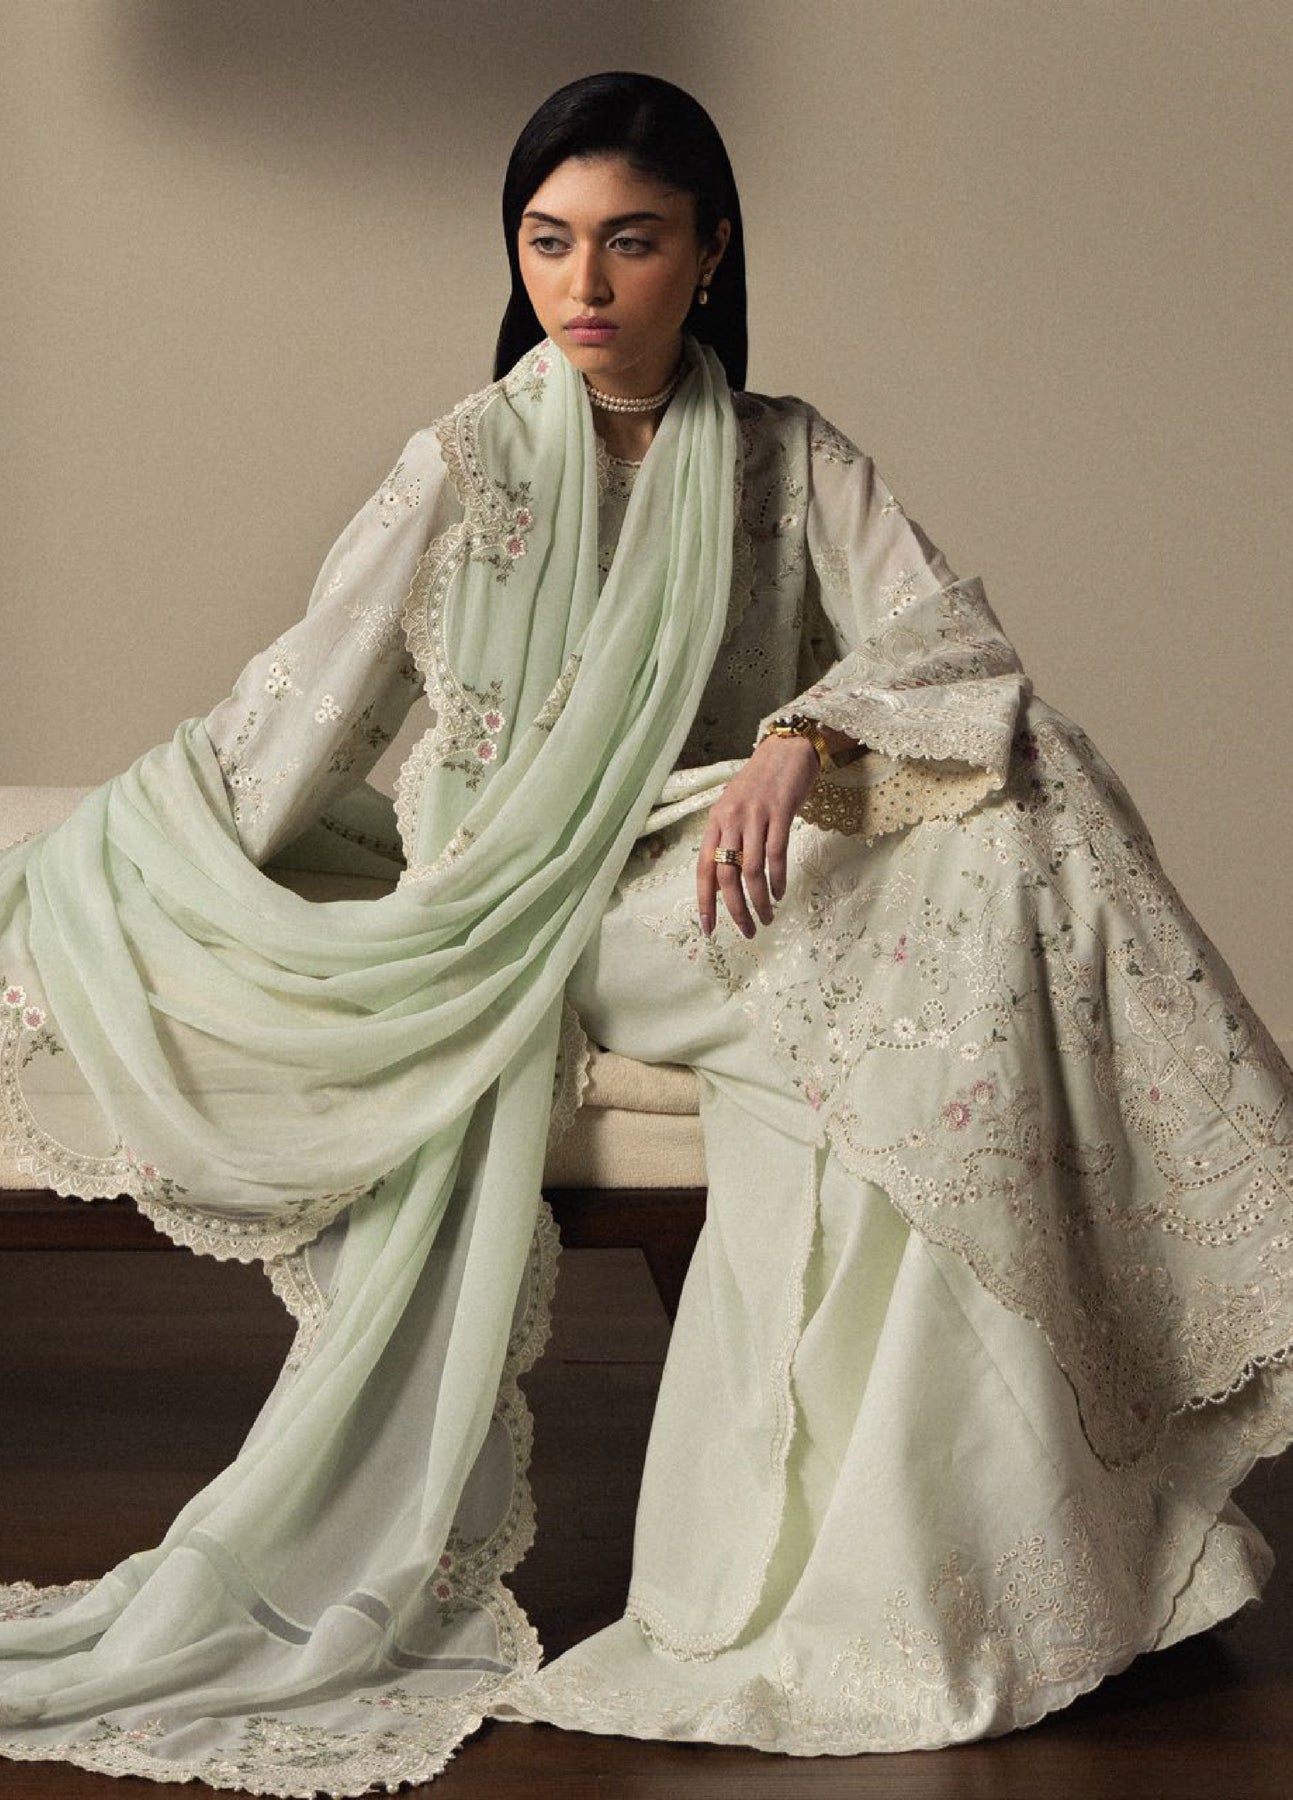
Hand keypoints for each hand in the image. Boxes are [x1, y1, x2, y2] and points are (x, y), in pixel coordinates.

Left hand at [697, 734, 819, 937]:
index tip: (708, 928)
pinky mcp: (780, 812)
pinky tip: (780, 892)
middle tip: (747, 931)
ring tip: (767, 917)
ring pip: (751, 869)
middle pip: (726, 875)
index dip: (705, 901)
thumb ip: (728, 838)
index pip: (703, 868)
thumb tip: (725, 879)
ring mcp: (755, 815)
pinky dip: (777, 878)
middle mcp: (731, 820)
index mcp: (715, 822)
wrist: (787, 749)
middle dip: (735, 909)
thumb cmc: (761, 783)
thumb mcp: (735, 808)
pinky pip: (776, 853)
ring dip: (758, 900)